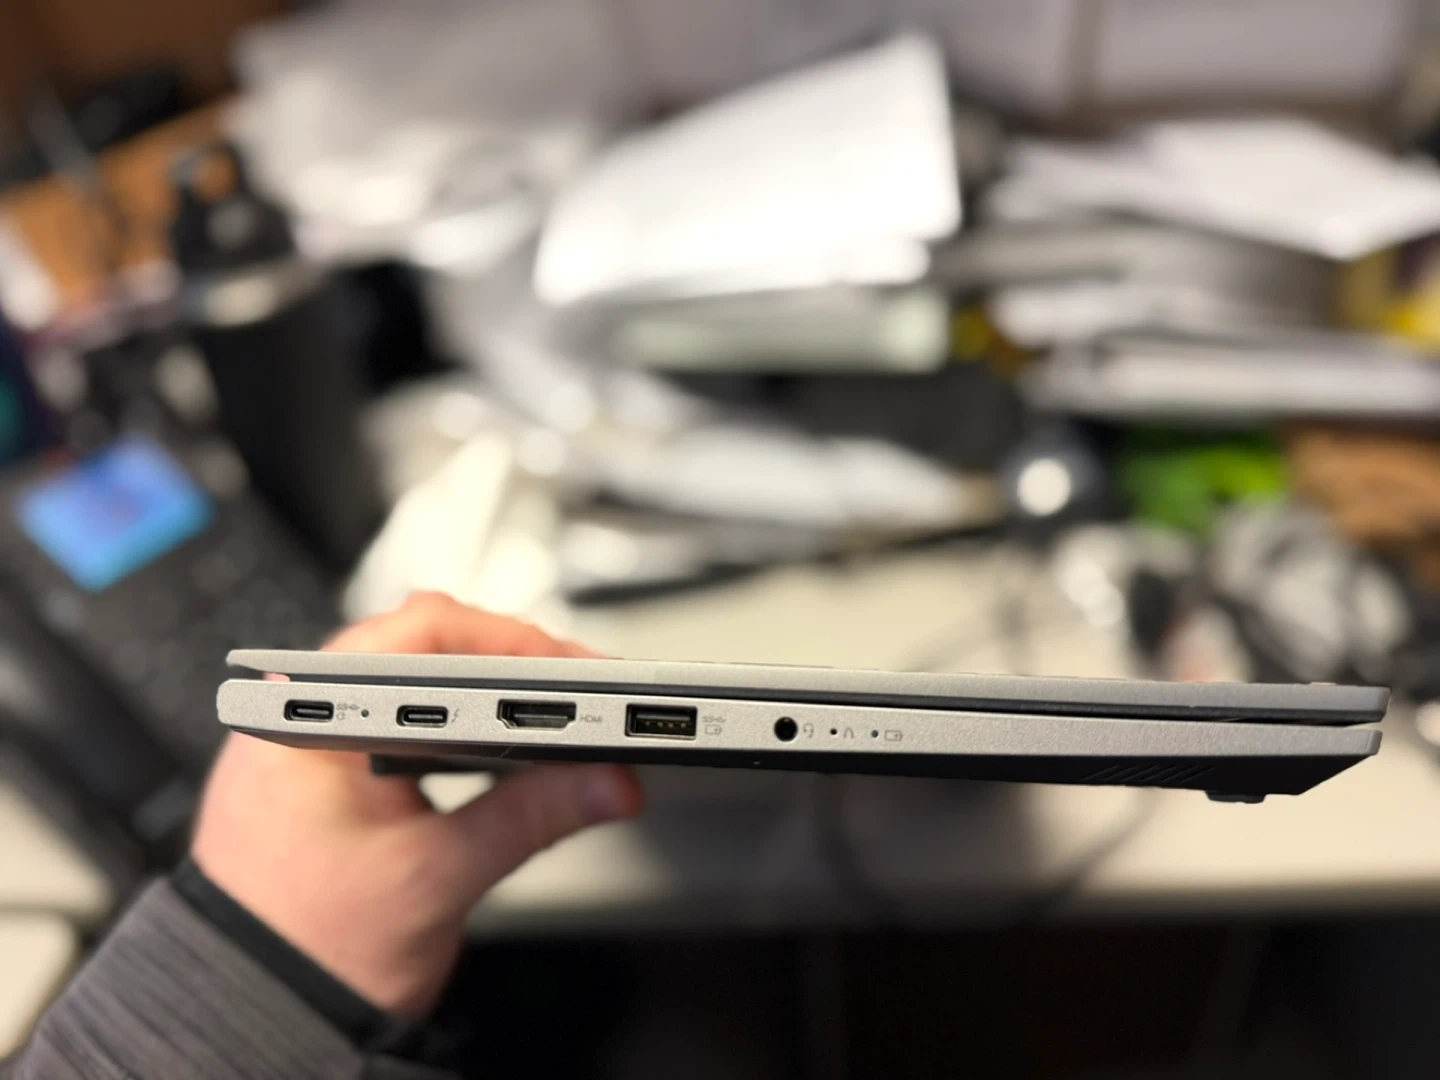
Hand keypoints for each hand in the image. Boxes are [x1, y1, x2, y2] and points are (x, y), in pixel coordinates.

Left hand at [192, 593, 644, 1016]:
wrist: (255, 1017)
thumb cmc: (308, 954)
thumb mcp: (436, 881)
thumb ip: (530, 819)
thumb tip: (608, 781)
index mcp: (313, 722)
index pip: (429, 636)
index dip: (516, 647)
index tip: (577, 676)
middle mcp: (306, 715)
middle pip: (431, 648)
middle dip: (514, 668)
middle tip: (582, 697)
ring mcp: (317, 740)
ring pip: (422, 681)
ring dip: (492, 695)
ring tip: (554, 719)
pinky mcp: (334, 770)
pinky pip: (409, 718)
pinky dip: (464, 726)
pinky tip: (502, 747)